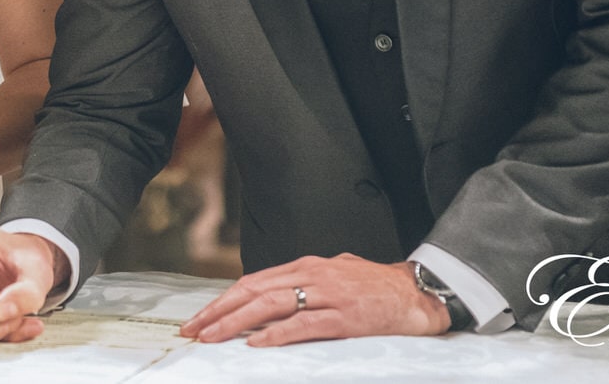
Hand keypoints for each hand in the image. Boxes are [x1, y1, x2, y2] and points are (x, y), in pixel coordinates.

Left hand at [180, 253, 449, 345]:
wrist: (416, 291)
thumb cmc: (375, 286)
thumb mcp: (333, 275)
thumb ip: (304, 283)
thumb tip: (273, 296)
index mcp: (306, 266)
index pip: (252, 282)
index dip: (222, 300)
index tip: (199, 319)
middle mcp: (311, 275)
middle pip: (252, 291)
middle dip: (217, 312)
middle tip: (193, 331)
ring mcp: (327, 294)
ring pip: (270, 305)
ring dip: (235, 322)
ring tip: (211, 337)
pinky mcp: (344, 317)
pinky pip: (303, 325)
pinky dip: (276, 333)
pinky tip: (256, 342)